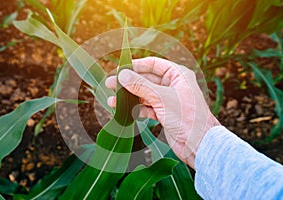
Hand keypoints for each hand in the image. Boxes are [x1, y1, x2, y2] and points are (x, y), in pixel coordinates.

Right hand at [105, 57, 219, 168]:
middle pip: (146, 79)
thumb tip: (122, 75)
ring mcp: (168, 100)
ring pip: (145, 94)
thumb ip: (140, 85)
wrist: (198, 144)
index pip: (154, 64)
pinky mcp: (164, 114)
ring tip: (112, 100)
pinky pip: (147, 107)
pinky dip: (136, 109)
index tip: (120, 68)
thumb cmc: (187, 117)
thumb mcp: (161, 98)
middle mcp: (173, 85)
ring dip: (129, 97)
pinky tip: (124, 111)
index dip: (136, 65)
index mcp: (178, 75)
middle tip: (110, 84)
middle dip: (129, 83)